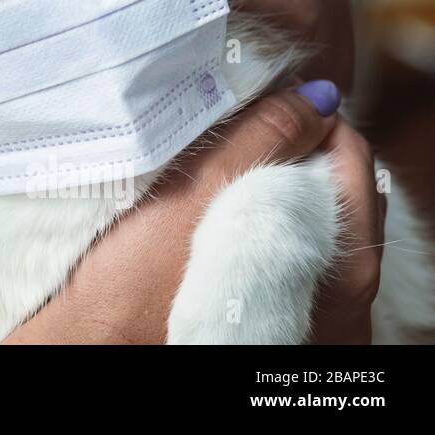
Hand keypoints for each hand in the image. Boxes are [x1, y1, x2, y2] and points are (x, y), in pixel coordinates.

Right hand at [3, 84, 382, 343]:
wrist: (94, 344)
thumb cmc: (136, 284)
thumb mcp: (198, 195)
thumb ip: (264, 140)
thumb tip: (312, 98)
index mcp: (338, 264)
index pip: (350, 158)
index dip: (305, 121)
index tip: (262, 110)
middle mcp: (338, 300)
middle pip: (333, 194)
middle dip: (289, 156)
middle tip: (235, 141)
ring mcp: (311, 319)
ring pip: (309, 227)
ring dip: (270, 193)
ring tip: (219, 181)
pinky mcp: (277, 328)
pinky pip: (290, 262)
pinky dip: (261, 233)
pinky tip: (215, 227)